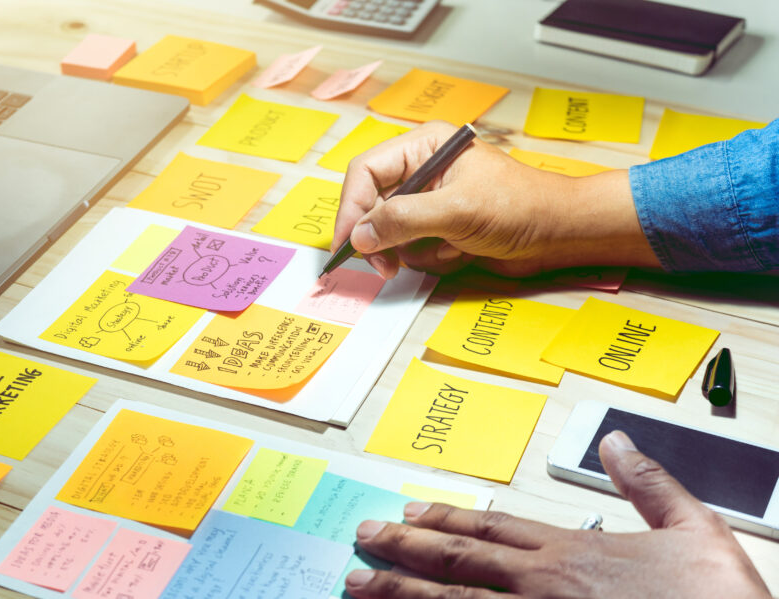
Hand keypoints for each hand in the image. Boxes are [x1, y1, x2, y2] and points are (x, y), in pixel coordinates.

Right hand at [333, 121, 660, 278]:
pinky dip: (431, 258)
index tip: (350, 242)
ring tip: (446, 250)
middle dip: (381, 237)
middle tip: (384, 265)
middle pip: (372, 205)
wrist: (559, 233)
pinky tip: (459, 253)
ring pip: (389, 233)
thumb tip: (360, 235)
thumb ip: (403, 220)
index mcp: (424, 147)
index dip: (352, 207)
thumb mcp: (457, 211)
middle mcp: (421, 171)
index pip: (366, 171)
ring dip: (413, 250)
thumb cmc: (521, 206)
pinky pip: (411, 249)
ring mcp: (430, 201)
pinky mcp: (439, 228)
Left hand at [344, 430, 770, 598]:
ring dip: (399, 593)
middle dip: (402, 550)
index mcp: (571, 552)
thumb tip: (615, 439)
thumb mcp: (694, 530)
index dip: (445, 518)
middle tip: (361, 540)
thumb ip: (649, 484)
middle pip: (456, 561)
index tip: (408, 511)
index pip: (491, 527)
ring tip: (356, 583)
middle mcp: (541, 586)